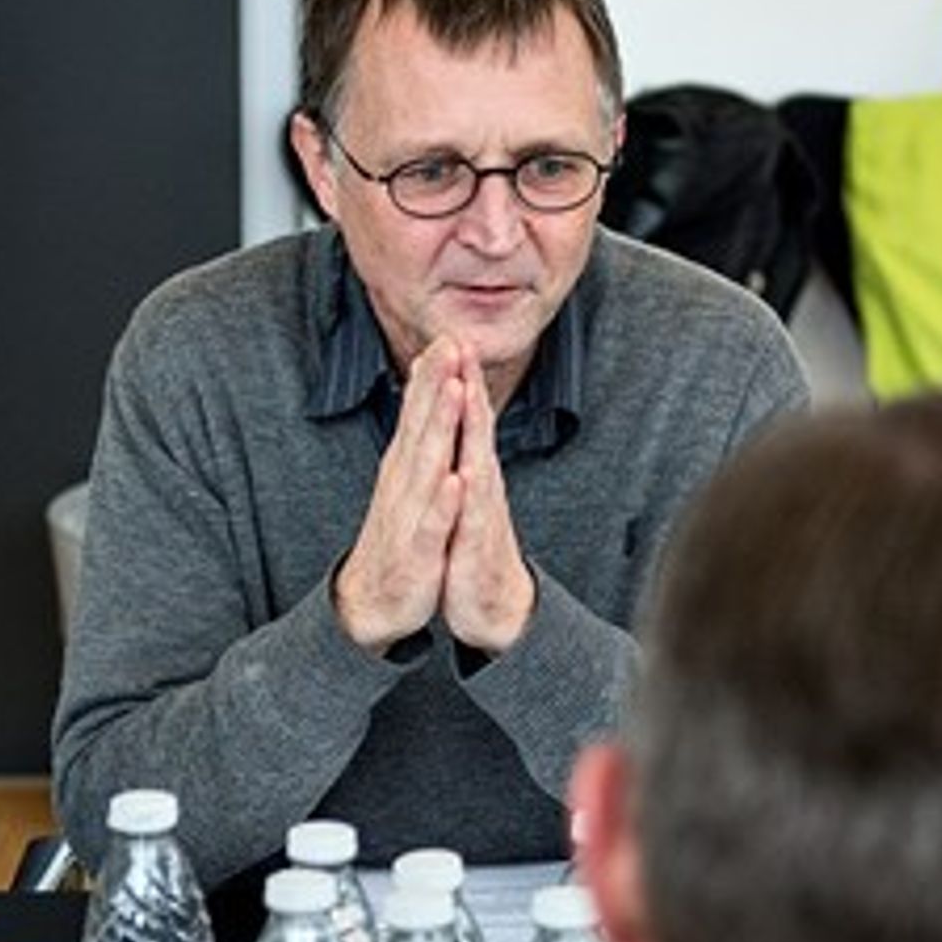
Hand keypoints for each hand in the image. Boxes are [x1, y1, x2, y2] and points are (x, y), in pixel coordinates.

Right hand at [333, 337, 468, 650]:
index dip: (433, 375)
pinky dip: (443, 502)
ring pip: (427, 466)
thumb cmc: (402, 539)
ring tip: (455, 391)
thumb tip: (426, 404)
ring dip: (440, 428)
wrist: (375, 604)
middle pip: (422, 426)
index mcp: (406, 469)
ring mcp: (409, 517)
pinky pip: (432, 524)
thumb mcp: (409, 488)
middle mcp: (403, 485)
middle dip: (437, 384)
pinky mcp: (418, 553)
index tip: (447, 335)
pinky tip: (454, 479)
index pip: (419, 414)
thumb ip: (419, 447)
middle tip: (449, 342)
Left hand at [437, 350, 534, 653]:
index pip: (466, 418)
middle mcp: (482, 487)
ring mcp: (483, 515)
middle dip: (470, 386)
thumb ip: (463, 455)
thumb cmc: (473, 547)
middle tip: (462, 344)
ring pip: (478, 464)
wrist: (492, 605)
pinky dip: (468, 496)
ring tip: (467, 394)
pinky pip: (473, 519)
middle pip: (476, 429)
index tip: (449, 335)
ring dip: (473, 429)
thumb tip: (459, 417)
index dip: (458, 377)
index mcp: (472, 472)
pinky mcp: (478, 547)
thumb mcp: (465, 494)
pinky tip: (464, 474)